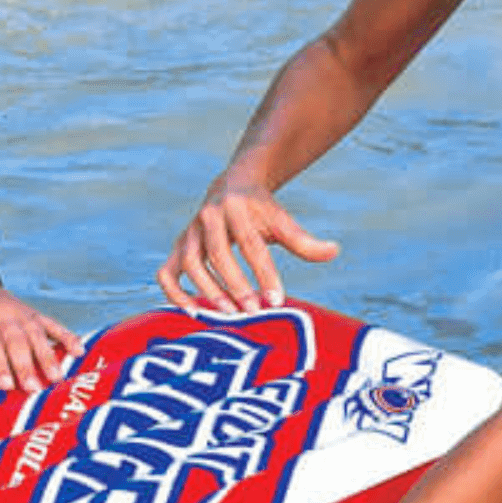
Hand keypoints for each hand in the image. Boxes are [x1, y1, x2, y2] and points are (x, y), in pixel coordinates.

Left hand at [0, 281, 80, 391]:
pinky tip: (79, 351)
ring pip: (36, 334)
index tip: (7, 386)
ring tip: (57, 378)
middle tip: (35, 389)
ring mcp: (19, 312)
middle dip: (26, 365)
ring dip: (47, 357)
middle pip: (16, 340)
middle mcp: (0, 314)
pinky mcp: (32, 313)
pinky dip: (66, 336)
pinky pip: (52, 324)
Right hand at [157, 171, 338, 312]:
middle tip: (253, 312)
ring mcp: (189, 234)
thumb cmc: (261, 211)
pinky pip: (167, 273)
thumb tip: (334, 251)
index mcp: (237, 207)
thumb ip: (304, 241)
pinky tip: (194, 313)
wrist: (231, 187)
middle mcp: (208, 217)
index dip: (264, 274)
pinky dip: (175, 294)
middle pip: (219, 254)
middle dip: (236, 285)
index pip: (251, 244)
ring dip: (208, 292)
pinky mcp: (178, 248)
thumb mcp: (282, 221)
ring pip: (191, 263)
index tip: (277, 300)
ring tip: (229, 315)